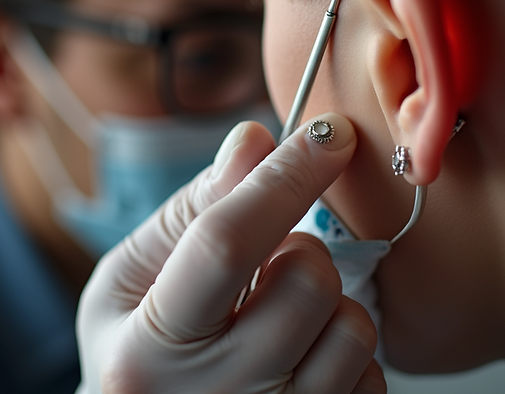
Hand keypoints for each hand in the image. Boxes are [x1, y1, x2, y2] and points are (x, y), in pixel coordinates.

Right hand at [75, 113, 385, 393]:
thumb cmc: (137, 350)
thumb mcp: (132, 279)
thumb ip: (194, 209)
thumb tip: (256, 139)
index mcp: (146, 350)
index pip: (226, 243)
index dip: (284, 177)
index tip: (327, 135)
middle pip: (307, 282)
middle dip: (300, 250)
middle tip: (267, 267)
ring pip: (352, 328)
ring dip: (326, 304)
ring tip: (278, 316)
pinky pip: (372, 375)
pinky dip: (342, 350)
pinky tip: (300, 356)